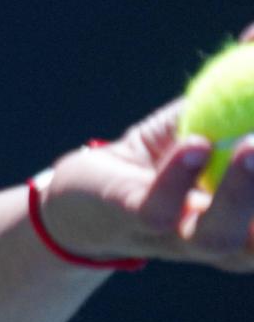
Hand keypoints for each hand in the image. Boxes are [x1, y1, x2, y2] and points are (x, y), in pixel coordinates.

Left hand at [38, 21, 253, 272]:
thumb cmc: (168, 158)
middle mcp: (231, 242)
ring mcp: (181, 239)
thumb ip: (251, 80)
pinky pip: (159, 209)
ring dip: (245, 191)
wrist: (84, 196)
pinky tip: (196, 145)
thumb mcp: (218, 113)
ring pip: (221, 232)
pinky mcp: (134, 226)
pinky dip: (178, 177)